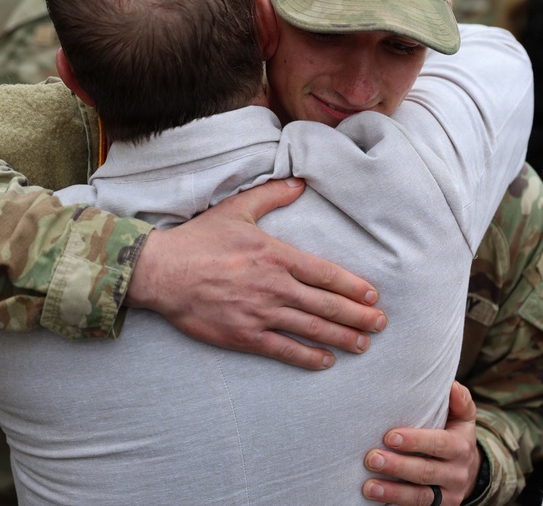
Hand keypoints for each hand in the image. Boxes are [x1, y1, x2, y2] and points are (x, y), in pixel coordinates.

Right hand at [127, 178, 386, 369]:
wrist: (162, 271)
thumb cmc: (199, 239)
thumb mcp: (237, 209)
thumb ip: (272, 195)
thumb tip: (299, 181)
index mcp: (277, 255)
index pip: (326, 274)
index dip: (353, 287)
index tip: (373, 296)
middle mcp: (274, 286)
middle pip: (326, 305)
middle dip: (358, 316)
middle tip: (380, 325)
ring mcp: (261, 313)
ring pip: (311, 329)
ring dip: (341, 338)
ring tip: (363, 345)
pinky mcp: (244, 335)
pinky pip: (283, 350)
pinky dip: (307, 357)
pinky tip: (326, 361)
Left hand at [362, 381, 480, 504]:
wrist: (469, 472)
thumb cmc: (455, 435)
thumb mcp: (464, 417)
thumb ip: (459, 400)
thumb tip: (450, 385)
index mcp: (461, 446)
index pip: (439, 444)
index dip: (416, 441)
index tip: (390, 436)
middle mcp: (456, 473)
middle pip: (425, 472)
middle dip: (397, 466)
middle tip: (371, 458)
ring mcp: (447, 496)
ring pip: (419, 497)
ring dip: (392, 492)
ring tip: (368, 487)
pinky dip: (395, 505)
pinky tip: (376, 500)